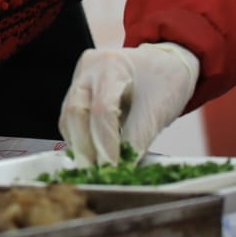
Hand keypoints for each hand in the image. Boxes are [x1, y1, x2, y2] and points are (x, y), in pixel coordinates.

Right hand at [60, 43, 199, 165]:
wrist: (166, 62)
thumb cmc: (167, 82)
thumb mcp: (158, 111)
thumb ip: (137, 140)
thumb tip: (121, 170)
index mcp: (112, 65)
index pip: (101, 109)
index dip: (104, 142)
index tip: (111, 168)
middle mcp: (89, 67)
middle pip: (76, 110)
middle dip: (84, 146)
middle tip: (94, 173)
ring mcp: (80, 74)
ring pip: (68, 114)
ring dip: (78, 143)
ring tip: (92, 167)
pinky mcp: (78, 85)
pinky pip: (71, 114)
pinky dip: (79, 135)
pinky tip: (90, 151)